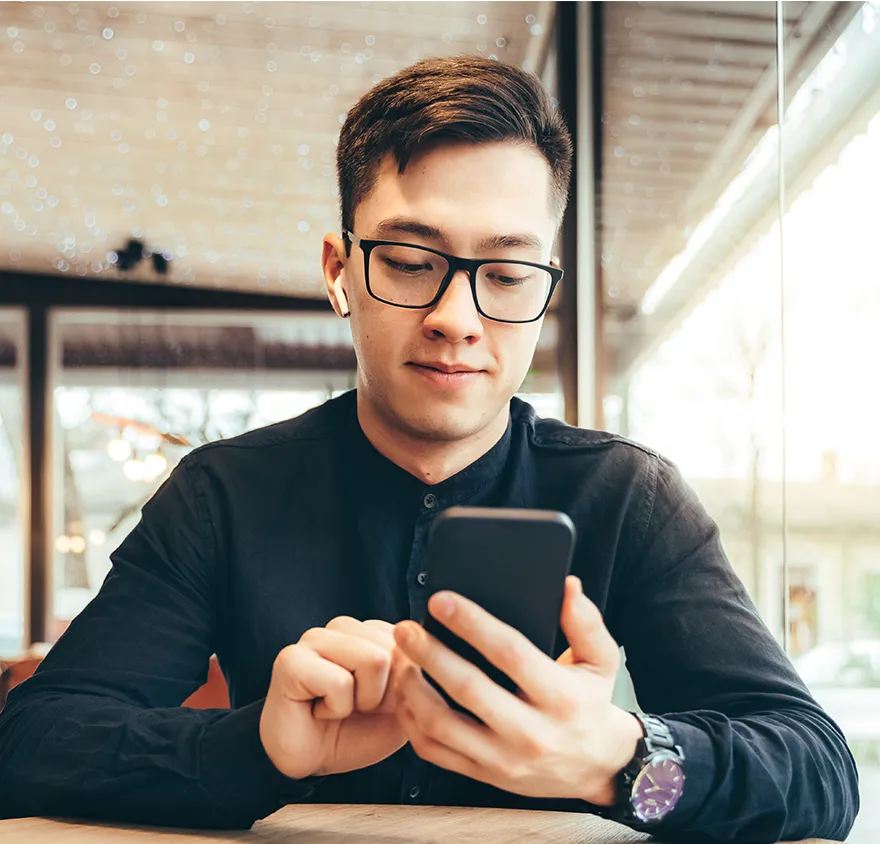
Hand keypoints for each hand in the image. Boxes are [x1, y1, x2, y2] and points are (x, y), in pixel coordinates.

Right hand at [260, 617, 407, 780]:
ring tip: (338, 705)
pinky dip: (336, 709)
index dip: (403, 684)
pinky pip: (340, 682)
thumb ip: (416, 679)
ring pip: (374, 660)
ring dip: (362, 700)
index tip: (380, 702)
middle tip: (356, 707)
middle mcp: (344, 627)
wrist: (310, 762)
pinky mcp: (291, 659)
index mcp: (370, 631)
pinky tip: (318, 710)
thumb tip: (422, 659)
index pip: (413, 643)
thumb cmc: (355, 731)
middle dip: (385, 692)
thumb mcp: (401, 708)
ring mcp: (315, 637)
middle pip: (397, 649)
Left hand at [392, 576, 642, 805]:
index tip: (441, 600)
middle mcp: (532, 732)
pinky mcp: (485, 776)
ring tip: (401, 659)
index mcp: (561, 697)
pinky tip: (406, 695)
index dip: (472, 623)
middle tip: (405, 628)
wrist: (597, 768)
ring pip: (442, 725)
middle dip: (429, 653)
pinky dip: (411, 722)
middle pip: (467, 688)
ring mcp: (504, 760)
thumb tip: (567, 585)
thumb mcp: (601, 661)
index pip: (510, 653)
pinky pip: (435, 751)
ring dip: (412, 689)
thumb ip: (585, 622)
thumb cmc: (591, 703)